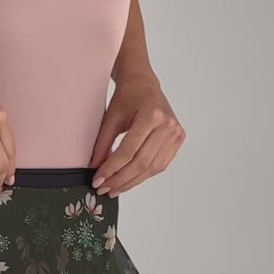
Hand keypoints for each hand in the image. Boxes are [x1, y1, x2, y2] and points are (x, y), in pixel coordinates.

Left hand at [88, 72, 184, 195]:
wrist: (144, 83)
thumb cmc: (127, 97)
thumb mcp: (111, 117)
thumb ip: (102, 144)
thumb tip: (95, 169)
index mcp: (151, 115)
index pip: (128, 151)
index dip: (111, 169)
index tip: (97, 180)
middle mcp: (167, 125)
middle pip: (142, 163)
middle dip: (120, 179)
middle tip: (104, 189)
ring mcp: (176, 133)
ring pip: (152, 168)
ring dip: (131, 181)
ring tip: (114, 189)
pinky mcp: (178, 139)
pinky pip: (160, 164)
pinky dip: (143, 175)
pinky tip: (129, 179)